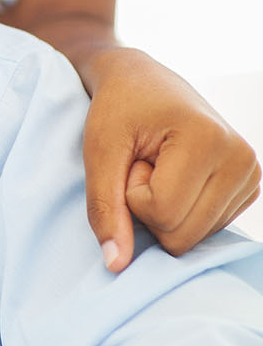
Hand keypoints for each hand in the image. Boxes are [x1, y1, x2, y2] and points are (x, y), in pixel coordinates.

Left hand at [82, 50, 260, 271]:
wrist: (142, 80)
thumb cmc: (118, 110)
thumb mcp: (99, 153)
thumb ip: (104, 208)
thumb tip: (116, 265)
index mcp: (210, 139)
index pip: (163, 214)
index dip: (132, 195)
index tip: (134, 157)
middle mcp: (242, 159)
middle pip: (182, 236)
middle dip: (148, 208)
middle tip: (145, 164)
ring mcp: (250, 175)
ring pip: (192, 239)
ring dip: (163, 210)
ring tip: (160, 167)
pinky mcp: (248, 188)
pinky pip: (203, 231)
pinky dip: (180, 211)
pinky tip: (177, 176)